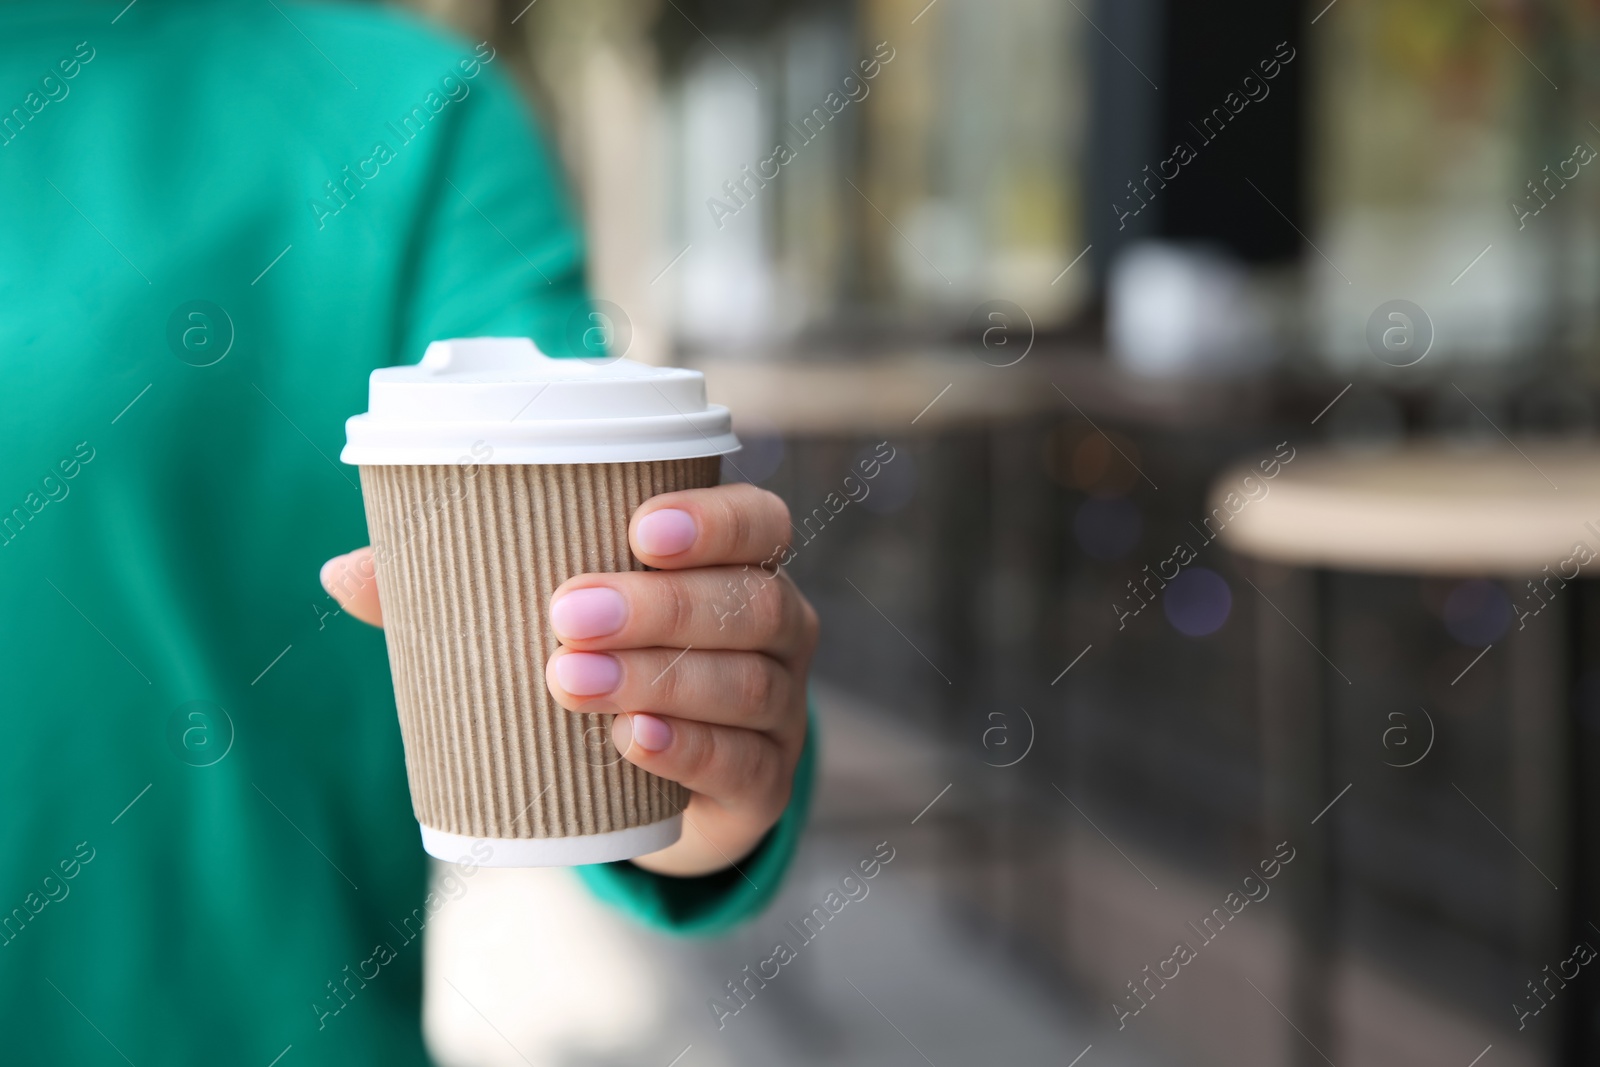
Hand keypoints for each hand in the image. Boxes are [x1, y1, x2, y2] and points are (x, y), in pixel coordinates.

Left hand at [320, 483, 816, 877]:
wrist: (658, 792)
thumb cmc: (610, 671)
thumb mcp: (556, 626)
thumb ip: (463, 595)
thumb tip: (344, 572)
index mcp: (736, 566)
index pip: (757, 525)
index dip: (712, 520)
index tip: (637, 527)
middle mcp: (777, 629)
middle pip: (750, 603)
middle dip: (660, 604)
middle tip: (565, 615)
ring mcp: (780, 710)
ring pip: (745, 683)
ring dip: (660, 677)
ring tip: (571, 680)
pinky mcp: (763, 783)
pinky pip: (741, 763)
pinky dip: (686, 749)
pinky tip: (632, 740)